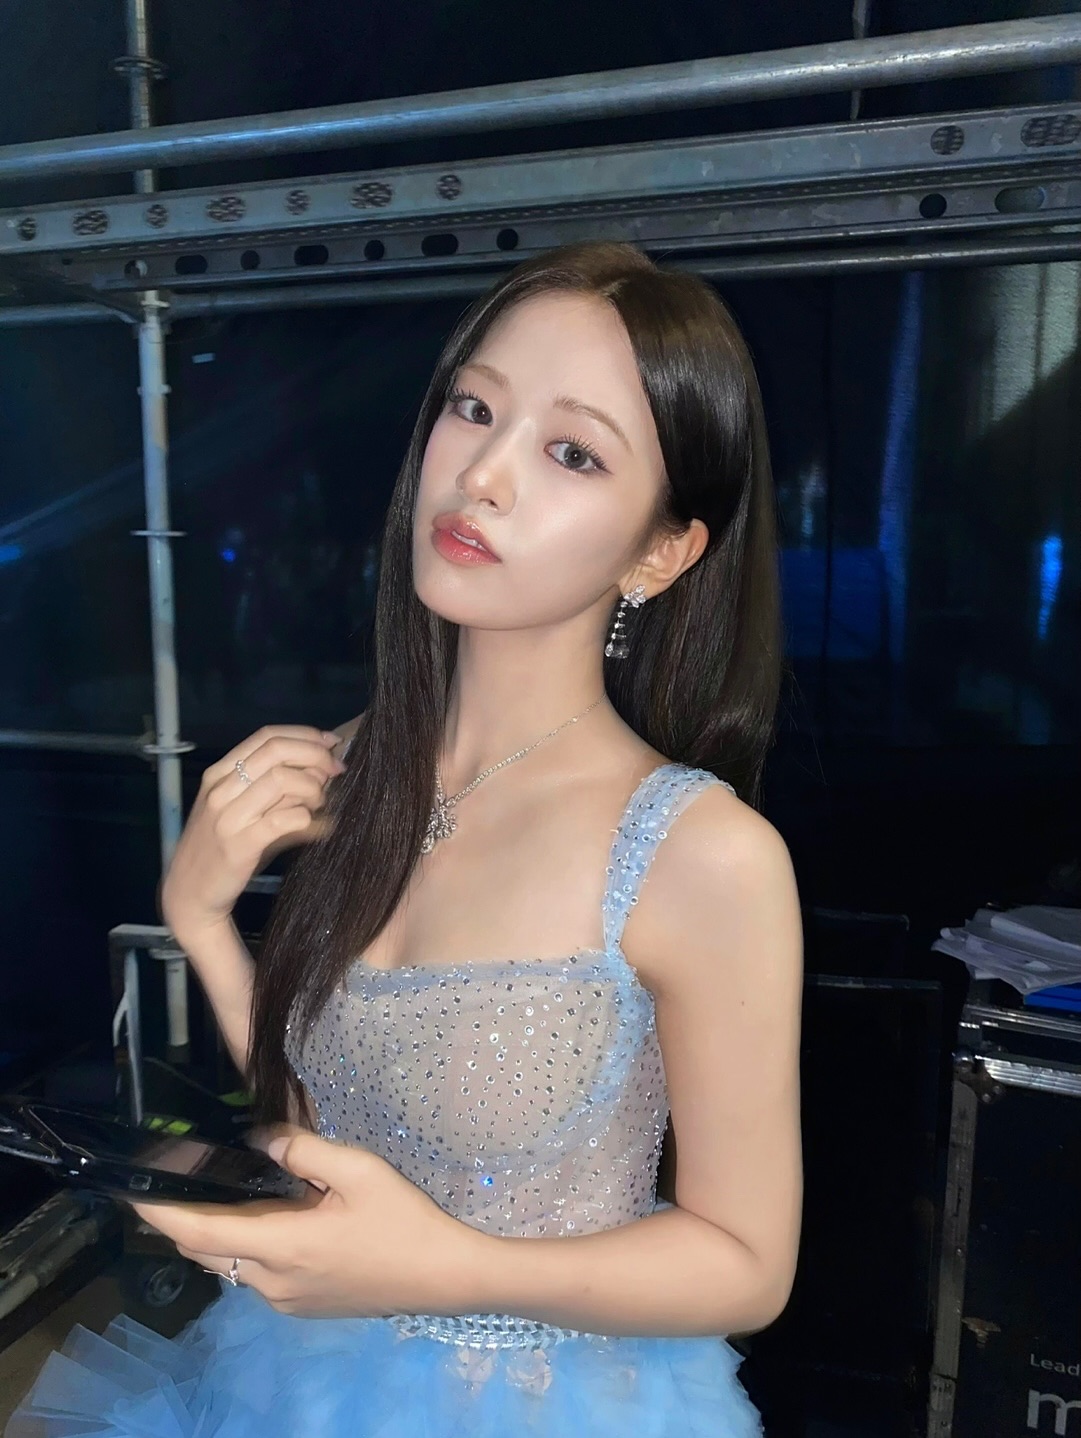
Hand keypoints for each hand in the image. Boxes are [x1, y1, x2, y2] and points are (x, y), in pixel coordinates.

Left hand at [130, 1131, 485, 1319]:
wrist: (443, 1276)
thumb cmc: (402, 1219)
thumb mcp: (357, 1170)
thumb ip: (302, 1150)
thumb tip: (256, 1138)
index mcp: (281, 1246)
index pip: (199, 1233)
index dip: (160, 1213)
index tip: (132, 1190)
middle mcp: (272, 1282)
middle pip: (207, 1251)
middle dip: (184, 1218)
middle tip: (178, 1175)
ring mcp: (286, 1300)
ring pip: (232, 1263)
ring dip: (219, 1231)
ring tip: (222, 1187)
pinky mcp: (302, 1305)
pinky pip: (256, 1273)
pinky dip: (247, 1243)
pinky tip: (271, 1215)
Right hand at [161, 726, 344, 943]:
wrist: (189, 893)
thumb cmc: (220, 848)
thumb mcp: (240, 810)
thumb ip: (274, 788)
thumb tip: (324, 770)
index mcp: (219, 773)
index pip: (266, 735)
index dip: (305, 735)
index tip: (331, 744)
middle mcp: (221, 789)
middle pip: (276, 751)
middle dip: (315, 755)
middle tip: (336, 770)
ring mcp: (228, 816)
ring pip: (282, 780)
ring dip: (313, 787)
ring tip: (320, 803)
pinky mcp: (240, 845)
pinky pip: (285, 819)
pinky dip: (309, 818)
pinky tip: (316, 825)